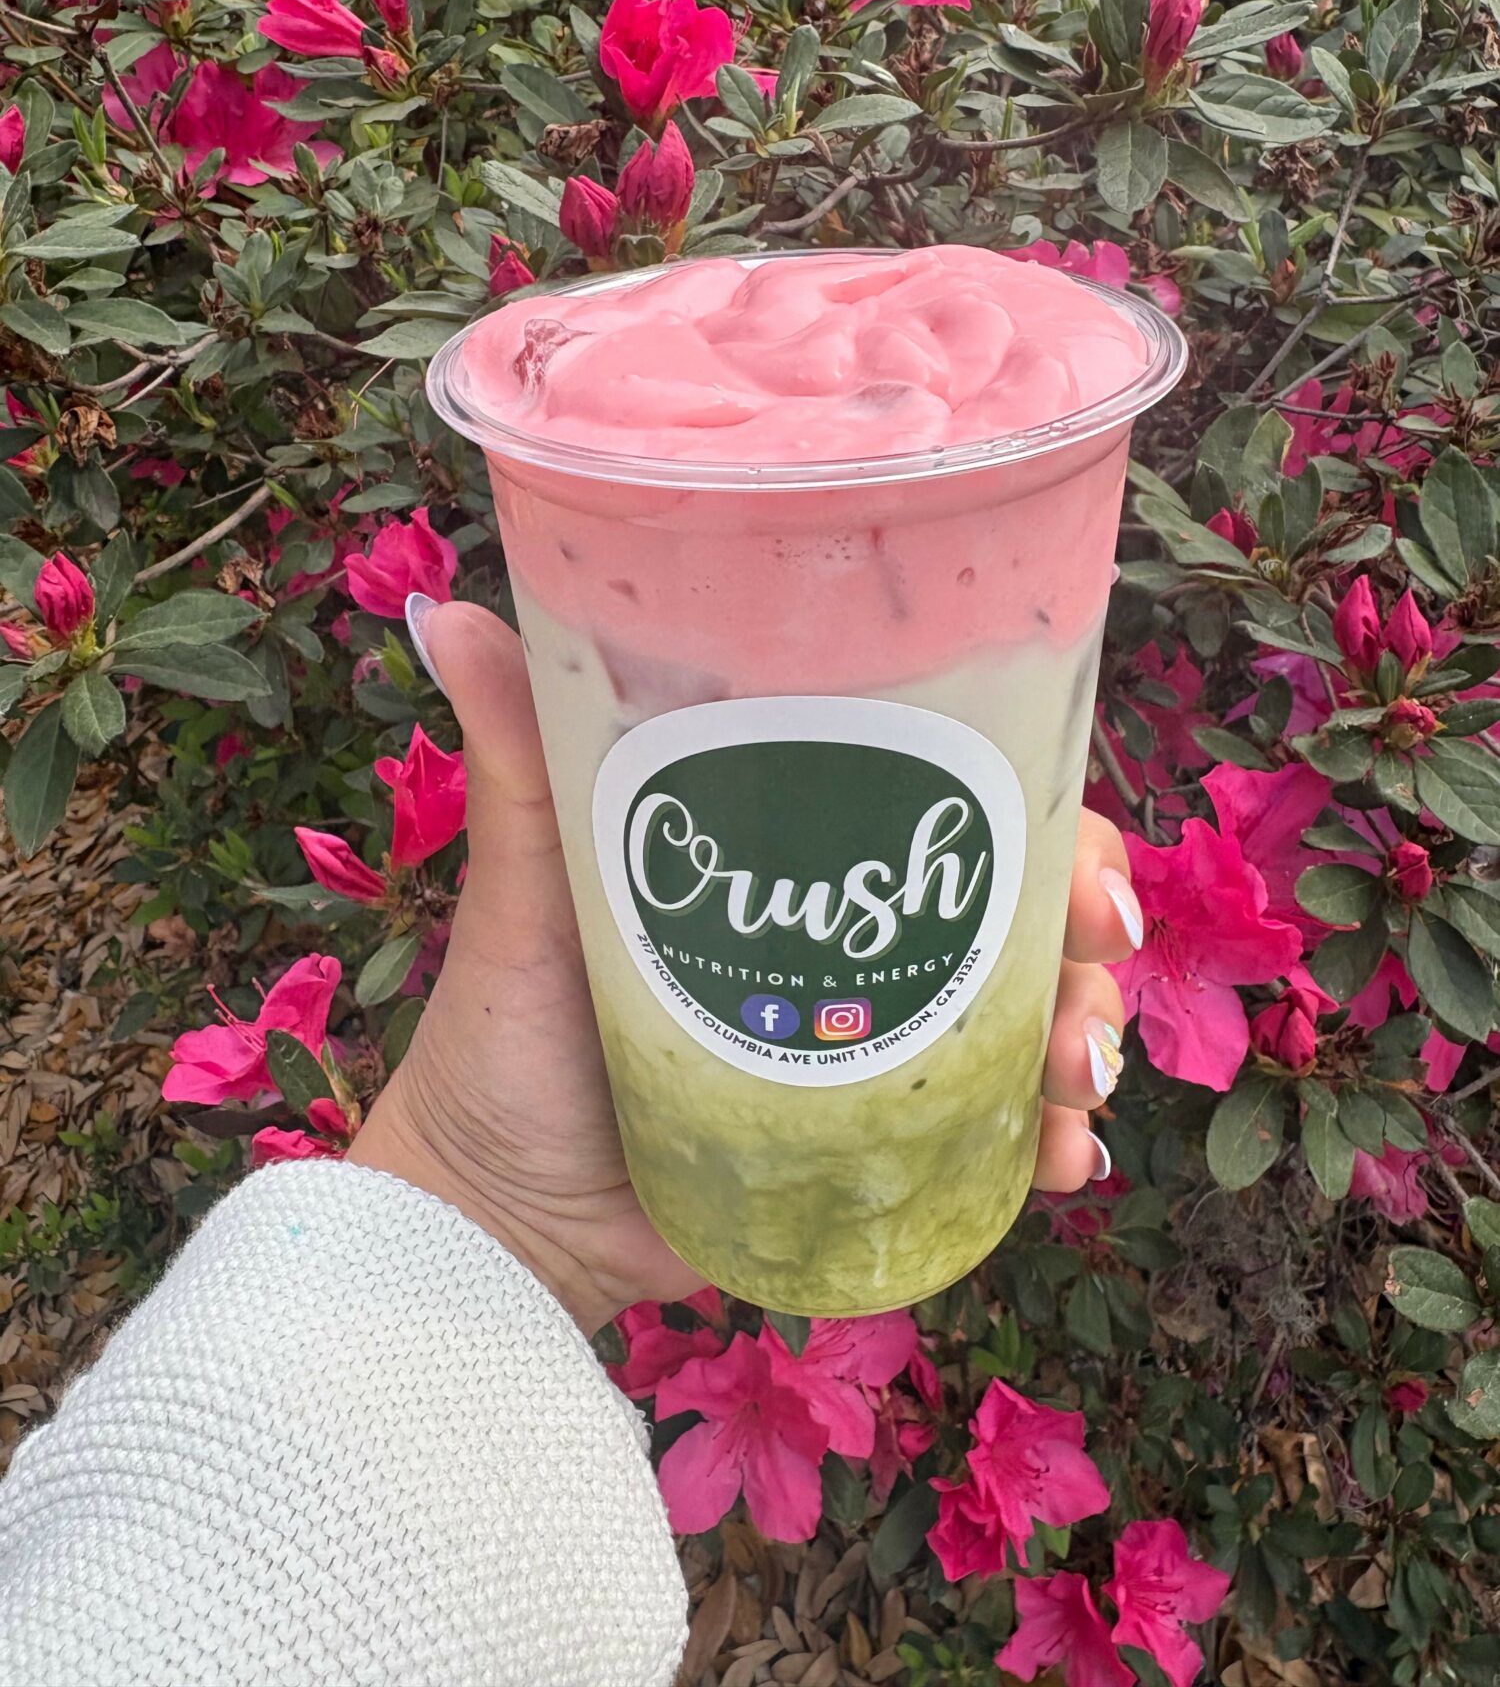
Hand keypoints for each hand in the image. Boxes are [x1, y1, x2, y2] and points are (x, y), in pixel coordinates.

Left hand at [350, 602, 1140, 1335]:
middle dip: (1087, 929)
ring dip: (1084, 1036)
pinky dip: (1044, 1146)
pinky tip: (1059, 1163)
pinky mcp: (869, 1155)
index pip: (937, 810)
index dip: (1034, 813)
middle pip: (1014, 912)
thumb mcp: (527, 881)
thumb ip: (519, 757)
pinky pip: (987, 1141)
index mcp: (792, 860)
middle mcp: (849, 950)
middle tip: (1098, 957)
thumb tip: (451, 614)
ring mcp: (869, 1054)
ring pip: (1026, 1022)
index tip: (1076, 848)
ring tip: (1075, 1081)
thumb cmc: (503, 1033)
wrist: (495, 1217)